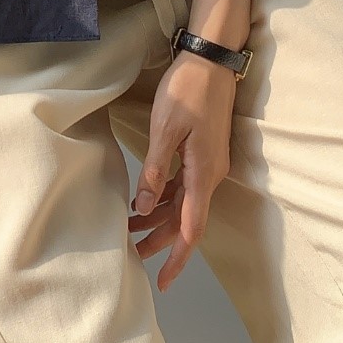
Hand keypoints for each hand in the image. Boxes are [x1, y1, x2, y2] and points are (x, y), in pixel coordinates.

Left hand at [129, 50, 236, 291]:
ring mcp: (209, 164)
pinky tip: (146, 200)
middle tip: (134, 255)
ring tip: (131, 228)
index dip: (178, 257)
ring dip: (161, 218)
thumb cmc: (188, 90)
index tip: (164, 281)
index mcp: (203, 173)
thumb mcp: (166, 129)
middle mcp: (210, 174)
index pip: (192, 227)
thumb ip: (155, 170)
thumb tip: (144, 208)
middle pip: (187, 219)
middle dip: (162, 240)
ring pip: (185, 203)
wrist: (212, 61)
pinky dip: (166, 198)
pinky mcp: (203, 153)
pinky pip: (185, 186)